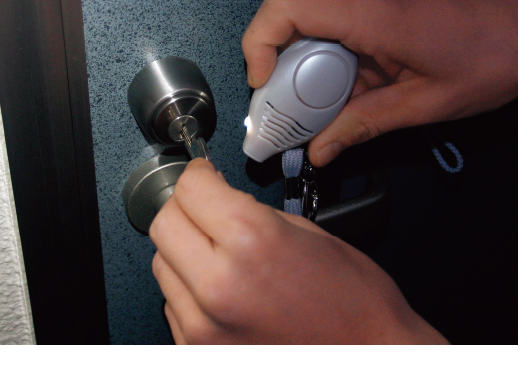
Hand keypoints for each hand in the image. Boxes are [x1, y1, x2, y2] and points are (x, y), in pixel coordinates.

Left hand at [150, 159, 447, 343]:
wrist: (370, 359)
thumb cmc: (353, 303)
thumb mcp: (307, 232)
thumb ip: (251, 212)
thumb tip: (216, 201)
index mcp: (251, 241)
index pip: (190, 188)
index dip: (198, 174)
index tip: (204, 175)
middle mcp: (218, 286)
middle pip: (163, 224)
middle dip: (184, 207)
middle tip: (206, 206)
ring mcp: (203, 327)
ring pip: (162, 264)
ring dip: (184, 250)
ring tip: (220, 254)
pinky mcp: (198, 353)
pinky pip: (174, 305)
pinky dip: (190, 290)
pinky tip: (223, 289)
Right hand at [242, 0, 517, 165]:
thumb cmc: (501, 46)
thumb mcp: (426, 101)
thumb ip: (365, 124)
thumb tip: (324, 146)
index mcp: (373, 9)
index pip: (283, 7)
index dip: (257, 46)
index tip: (261, 84)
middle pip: (293, 28)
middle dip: (285, 79)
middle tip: (292, 119)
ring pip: (315, 30)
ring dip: (313, 73)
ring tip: (329, 110)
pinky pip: (339, 25)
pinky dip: (335, 60)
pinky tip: (352, 88)